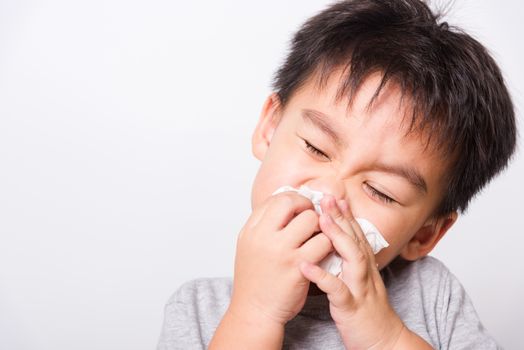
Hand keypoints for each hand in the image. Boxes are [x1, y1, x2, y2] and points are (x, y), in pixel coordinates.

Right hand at [229, 192, 332, 326]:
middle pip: (292, 203)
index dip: (293, 199)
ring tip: (317, 237)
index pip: (276, 199)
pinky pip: (322, 242)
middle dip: (307, 207)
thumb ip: (263, 225)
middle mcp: (263, 237)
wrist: (254, 311)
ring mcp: (281, 251)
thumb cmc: (255, 279)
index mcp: (251, 230)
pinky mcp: (298, 266)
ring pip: (311, 220)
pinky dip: (327, 244)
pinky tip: (323, 251)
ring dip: (319, 226)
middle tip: (312, 220)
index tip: (300, 209)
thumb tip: (285, 204)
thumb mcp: (249, 246)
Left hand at [299, 195, 404, 349]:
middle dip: (340, 216)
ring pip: (352, 257)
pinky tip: (306, 266)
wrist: (383, 341)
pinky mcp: (352, 306)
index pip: (355, 234)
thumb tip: (335, 244)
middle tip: (326, 196)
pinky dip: (322, 277)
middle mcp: (365, 272)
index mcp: (364, 265)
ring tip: (320, 220)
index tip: (332, 195)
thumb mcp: (358, 281)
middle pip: (354, 238)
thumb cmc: (365, 310)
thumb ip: (349, 262)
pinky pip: (337, 290)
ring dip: (337, 237)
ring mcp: (360, 287)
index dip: (344, 214)